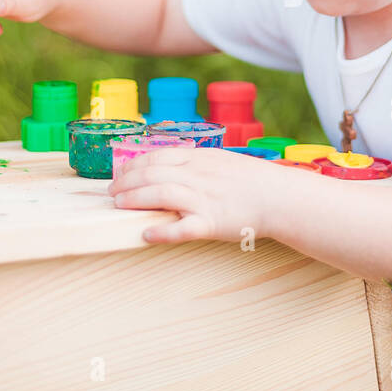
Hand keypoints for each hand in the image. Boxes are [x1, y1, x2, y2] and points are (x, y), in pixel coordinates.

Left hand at [109, 147, 286, 244]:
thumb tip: (167, 166)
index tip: (121, 173)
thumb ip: (194, 162)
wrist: (278, 196)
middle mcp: (197, 175)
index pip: (157, 156)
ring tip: (119, 204)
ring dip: (135, 198)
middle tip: (112, 191)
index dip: (133, 164)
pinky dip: (162, 231)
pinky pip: (182, 228)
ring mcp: (203, 199)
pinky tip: (146, 234)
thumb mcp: (220, 160)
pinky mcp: (211, 222)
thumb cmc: (251, 180)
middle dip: (126, 182)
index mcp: (199, 158)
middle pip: (152, 173)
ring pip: (161, 194)